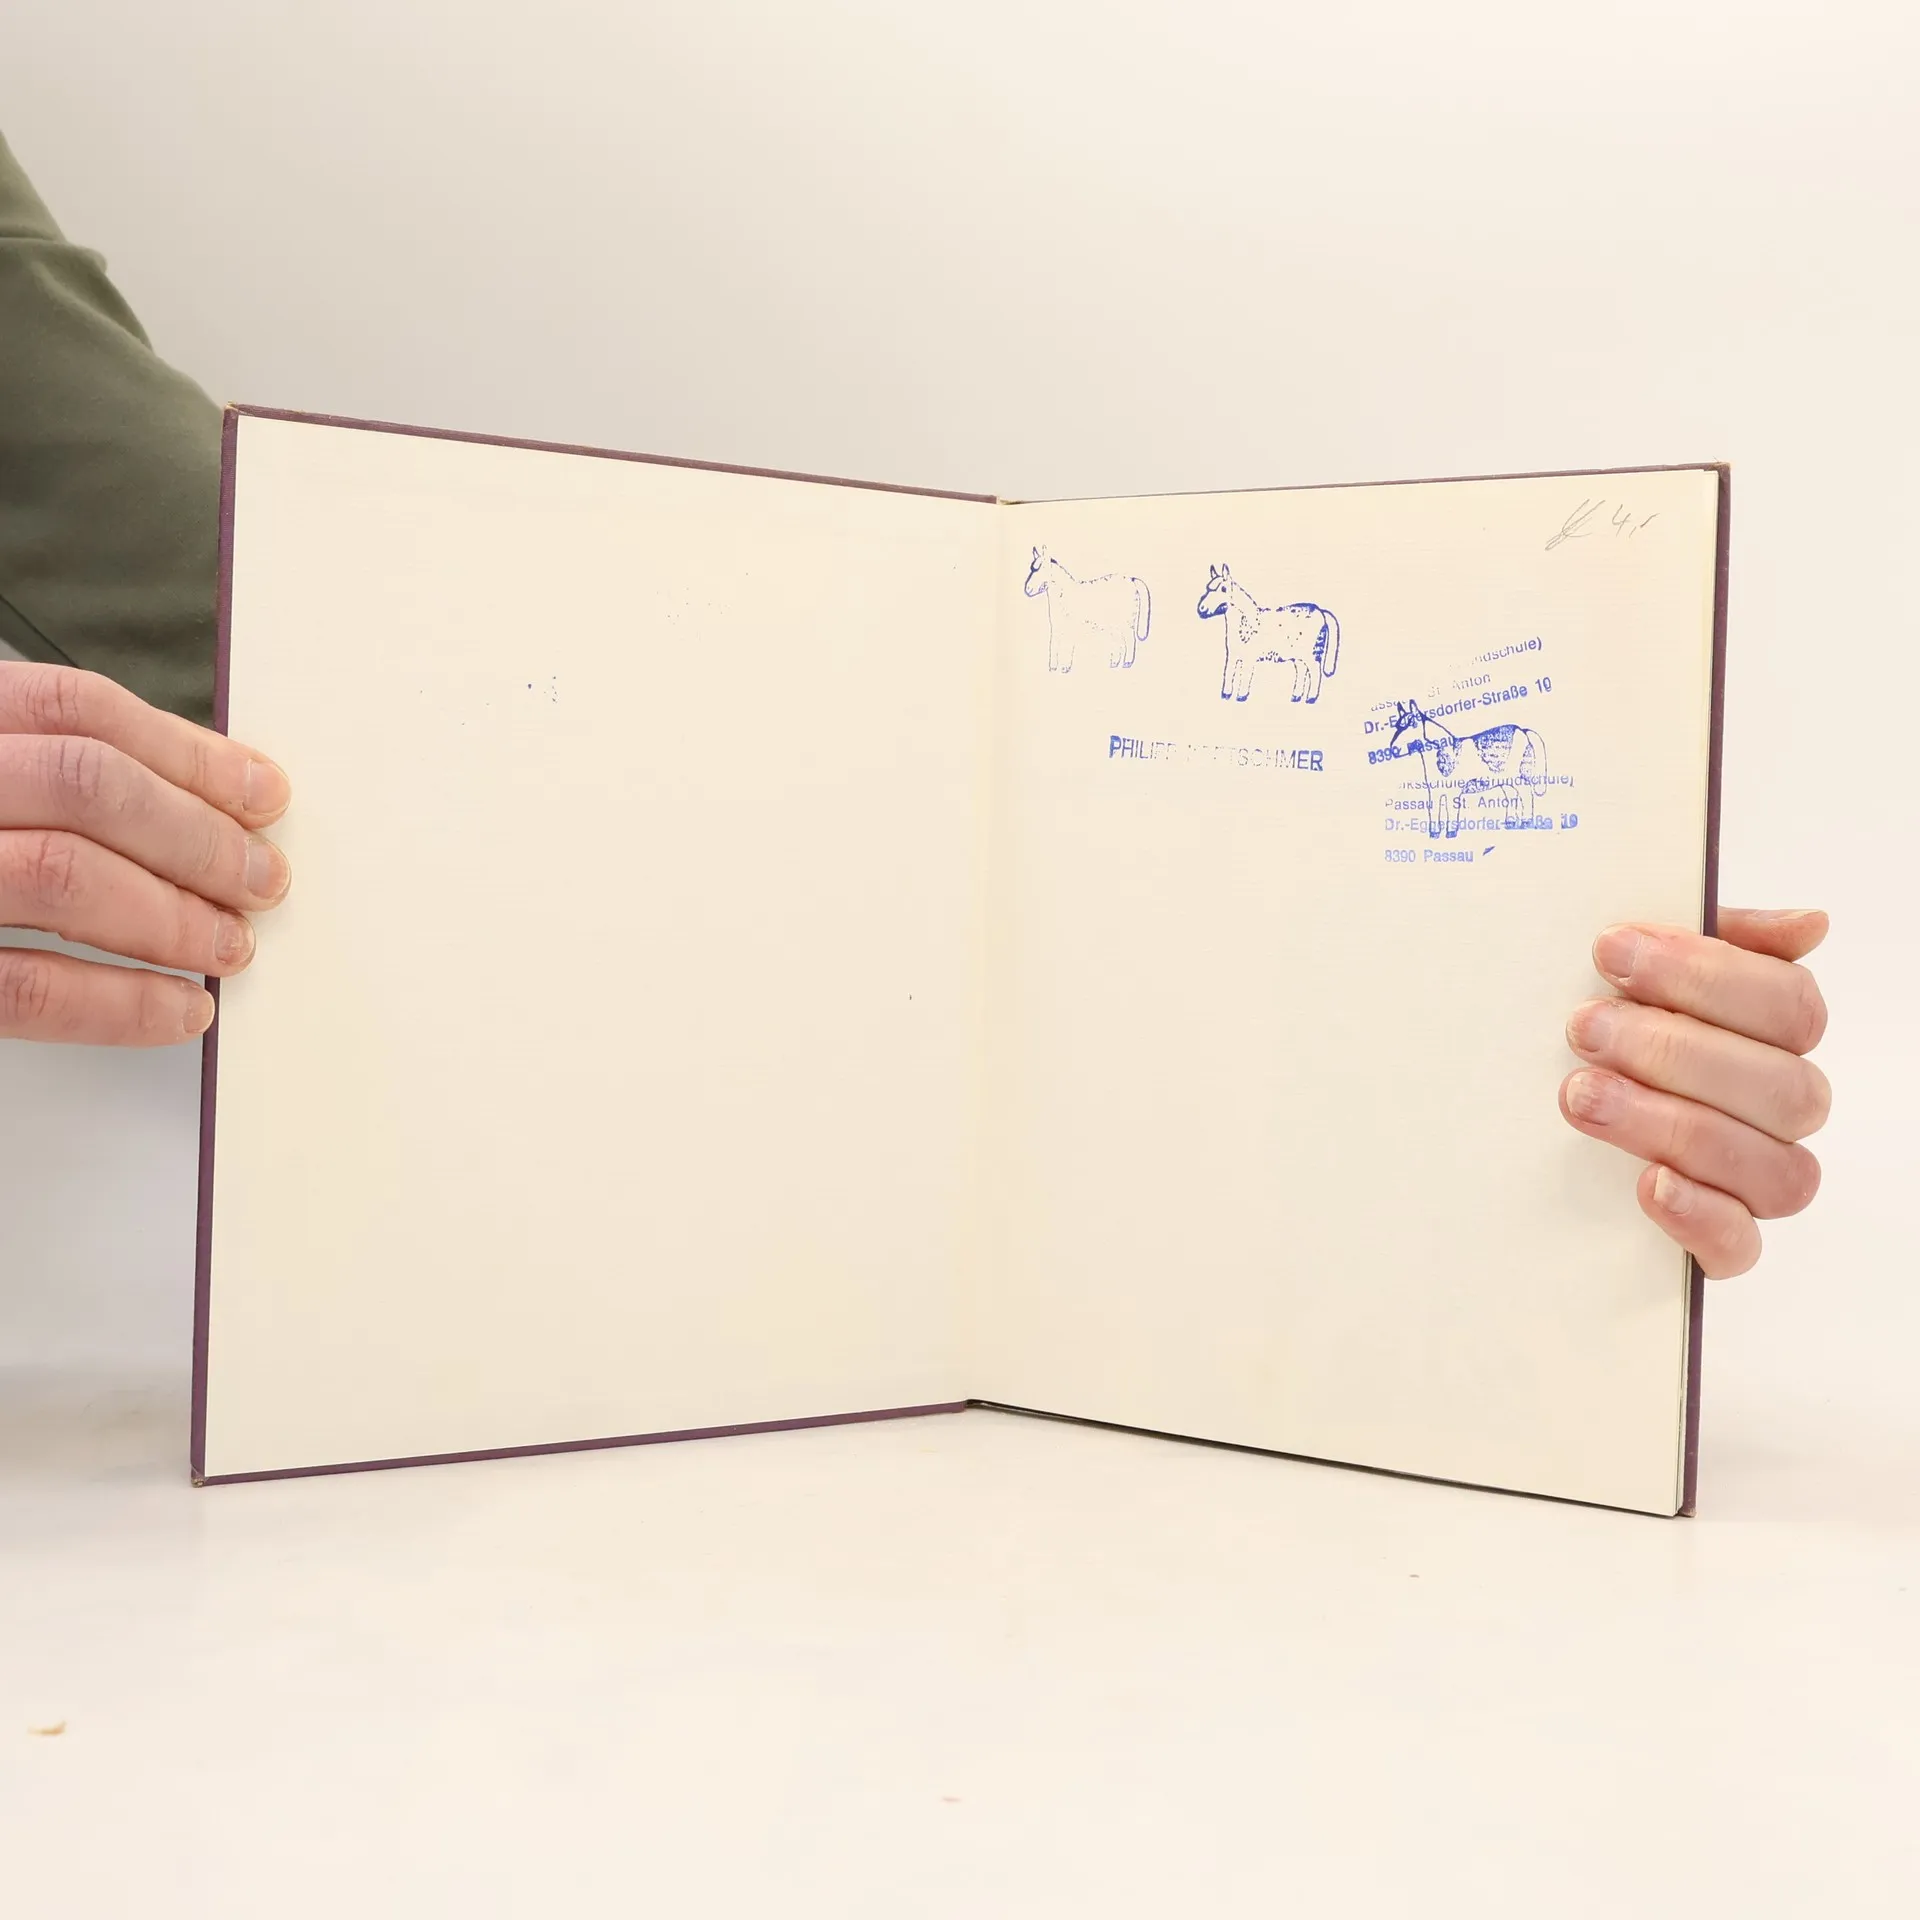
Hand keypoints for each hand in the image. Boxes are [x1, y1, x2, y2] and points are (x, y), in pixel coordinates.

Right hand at [0, 663, 290, 1045]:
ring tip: (230, 944)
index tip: (262, 791)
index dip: (186, 751)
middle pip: (87, 787)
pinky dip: (121, 1003)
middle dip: (198, 837)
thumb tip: (186, 794)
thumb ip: (26, 766)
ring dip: (173, 915)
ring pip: (64, 875)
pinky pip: (25, 984)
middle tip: (262, 879)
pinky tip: (180, 1010)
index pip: (73, 708)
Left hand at [1560, 908, 1829, 1278]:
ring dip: (1671, 1125)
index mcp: (1774, 1034)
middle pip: (1781, 1087)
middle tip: (1585, 1028)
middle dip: (1675, 1051)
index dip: (1707, 975)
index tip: (1612, 950)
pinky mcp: (1716, 1240)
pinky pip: (1739, 1247)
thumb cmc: (1605, 1016)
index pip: (1788, 1005)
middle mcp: (1780, 1107)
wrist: (1525, 1100)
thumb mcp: (1639, 968)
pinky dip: (1699, 1216)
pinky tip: (1649, 1182)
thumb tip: (1809, 925)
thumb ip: (1714, 938)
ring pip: (1769, 1167)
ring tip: (1582, 1095)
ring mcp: (1755, 1177)